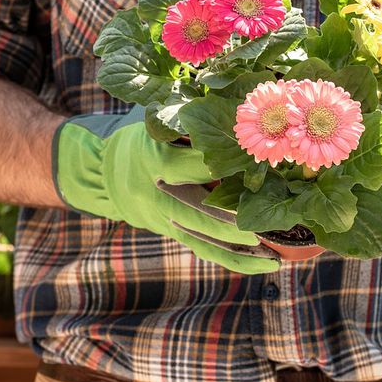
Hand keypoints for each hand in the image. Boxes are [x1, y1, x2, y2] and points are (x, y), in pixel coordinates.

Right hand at [53, 107, 279, 273]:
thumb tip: (244, 116)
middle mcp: (157, 194)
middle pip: (199, 211)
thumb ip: (190, 125)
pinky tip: (266, 264)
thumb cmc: (143, 141)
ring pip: (205, 239)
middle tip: (268, 227)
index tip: (261, 166)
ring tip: (276, 257)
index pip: (194, 166)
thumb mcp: (157, 125)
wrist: (105, 175)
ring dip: (242, 250)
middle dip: (234, 221)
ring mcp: (164, 218)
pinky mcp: (172, 233)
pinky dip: (237, 261)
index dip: (226, 167)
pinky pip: (206, 251)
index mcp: (155, 160)